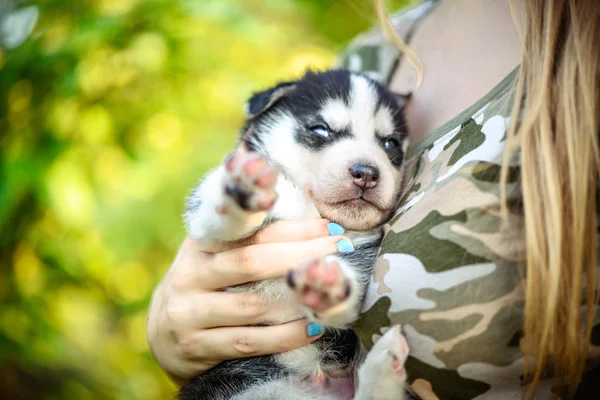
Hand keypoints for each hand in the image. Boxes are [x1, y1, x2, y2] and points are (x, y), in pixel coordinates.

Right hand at [146, 219, 351, 383]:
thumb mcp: (214, 254)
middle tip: (341, 250)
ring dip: (297, 299)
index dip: (294, 228)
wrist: (162, 332)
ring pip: (252, 305)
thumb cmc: (205, 284)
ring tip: (330, 290)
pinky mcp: (195, 346)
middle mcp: (190, 274)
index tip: (331, 227)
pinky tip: (313, 328)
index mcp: (200, 244)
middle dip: (301, 255)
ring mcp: (189, 312)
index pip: (251, 231)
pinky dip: (284, 336)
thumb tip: (308, 210)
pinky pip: (248, 341)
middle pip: (252, 262)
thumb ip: (248, 237)